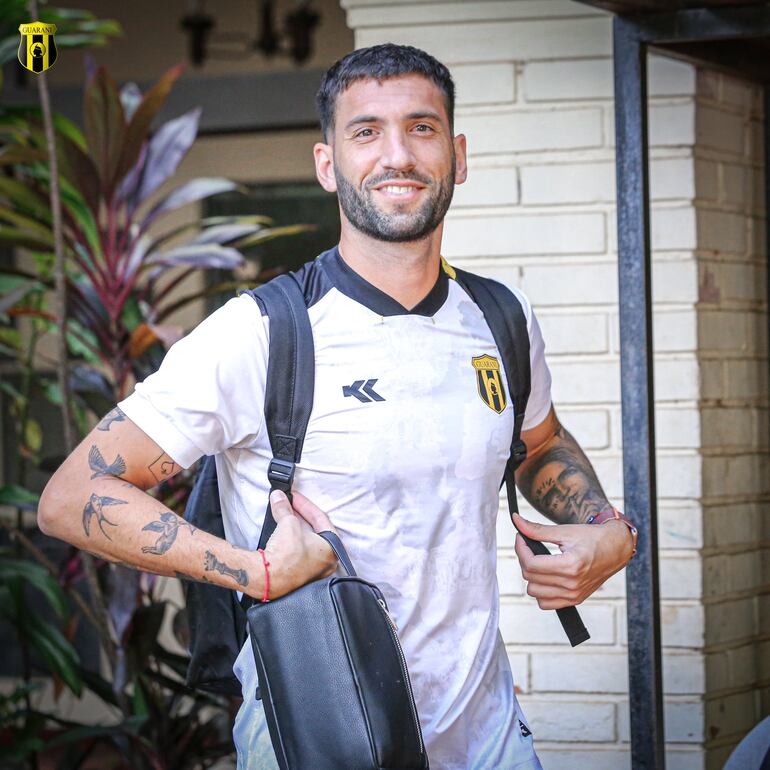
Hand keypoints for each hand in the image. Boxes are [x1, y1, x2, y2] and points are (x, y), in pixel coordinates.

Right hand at [261, 490, 337, 599]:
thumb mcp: (288, 523)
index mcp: (331, 549)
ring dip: (294, 527)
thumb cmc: (286, 554)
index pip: (321, 519)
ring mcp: (312, 571)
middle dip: (300, 515)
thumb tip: (278, 496)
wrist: (266, 579)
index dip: (305, 504)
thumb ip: (284, 507)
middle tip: (289, 504)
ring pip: (305, 542)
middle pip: (314, 530)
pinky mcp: (298, 577)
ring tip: (283, 516)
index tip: (294, 497)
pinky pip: (298, 553)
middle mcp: (326, 563)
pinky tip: (281, 534)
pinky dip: (291, 541)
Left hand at [513, 513, 633, 609]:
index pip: (531, 564)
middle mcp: (572, 584)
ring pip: (534, 592)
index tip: (520, 538)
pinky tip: (545, 576)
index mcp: (570, 565)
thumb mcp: (565, 531)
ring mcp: (574, 595)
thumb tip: (516, 521)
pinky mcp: (575, 600)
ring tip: (538, 562)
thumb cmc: (592, 538)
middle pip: (530, 578)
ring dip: (531, 576)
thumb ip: (538, 530)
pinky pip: (546, 603)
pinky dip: (540, 591)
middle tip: (529, 547)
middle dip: (524, 559)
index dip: (520, 549)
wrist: (615, 549)